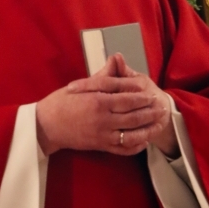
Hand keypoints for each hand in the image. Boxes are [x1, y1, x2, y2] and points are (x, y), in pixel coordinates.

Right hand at [36, 53, 178, 157]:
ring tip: (158, 124)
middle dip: (150, 113)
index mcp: (98, 101)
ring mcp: (102, 135)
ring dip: (148, 130)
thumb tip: (116, 58)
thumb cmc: (61, 102)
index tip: (152, 95)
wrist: (46, 125)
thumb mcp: (81, 85)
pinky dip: (135, 146)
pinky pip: (122, 149)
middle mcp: (103, 119)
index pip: (127, 99)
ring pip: (131, 135)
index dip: (142, 98)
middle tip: (162, 108)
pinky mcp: (100, 146)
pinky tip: (144, 141)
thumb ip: (103, 76)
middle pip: (133, 117)